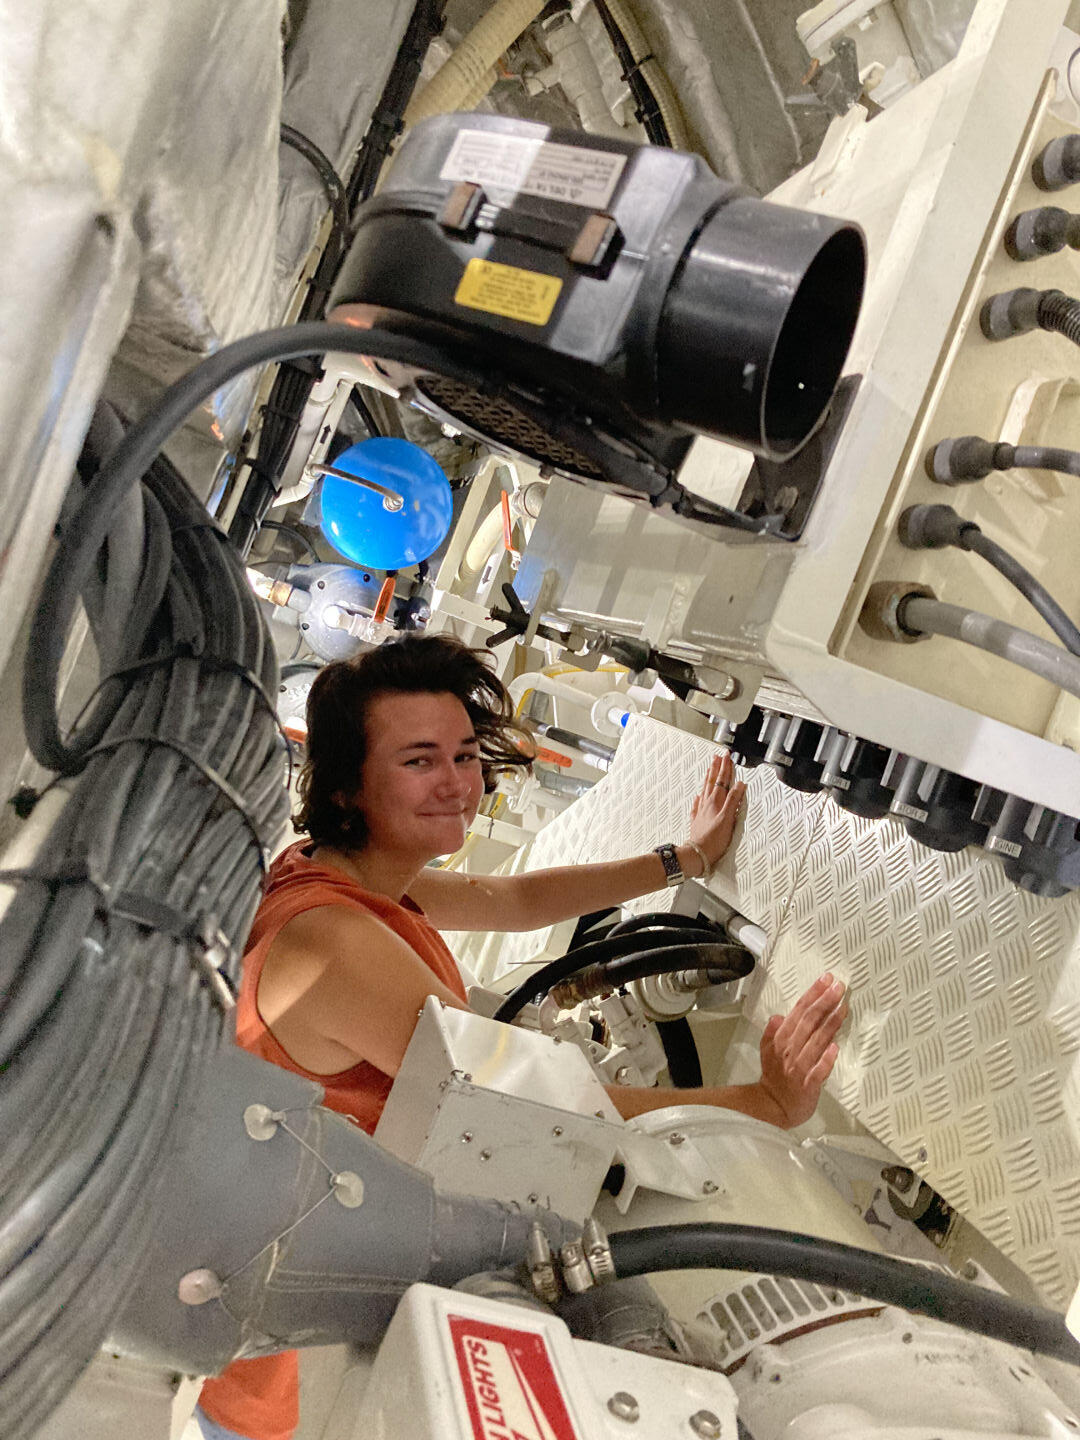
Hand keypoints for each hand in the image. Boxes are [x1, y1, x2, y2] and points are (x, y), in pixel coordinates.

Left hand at [689, 751, 746, 869]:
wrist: (697, 854)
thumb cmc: (714, 840)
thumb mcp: (728, 819)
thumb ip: (734, 801)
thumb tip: (740, 785)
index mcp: (716, 802)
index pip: (722, 780)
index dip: (726, 767)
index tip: (727, 756)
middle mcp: (707, 804)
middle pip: (712, 782)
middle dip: (716, 768)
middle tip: (718, 756)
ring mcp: (701, 811)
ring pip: (705, 790)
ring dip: (708, 778)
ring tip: (709, 768)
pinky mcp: (697, 820)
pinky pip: (697, 805)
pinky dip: (699, 798)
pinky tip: (698, 796)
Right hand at [754, 973, 846, 1128]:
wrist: (772, 1107)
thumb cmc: (774, 1076)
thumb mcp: (767, 1050)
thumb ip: (772, 1032)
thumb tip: (777, 1015)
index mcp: (781, 1038)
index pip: (798, 1011)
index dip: (813, 994)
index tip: (826, 980)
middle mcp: (790, 1049)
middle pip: (809, 1022)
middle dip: (824, 1002)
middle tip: (839, 987)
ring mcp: (800, 1067)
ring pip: (816, 1041)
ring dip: (830, 1024)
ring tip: (843, 1008)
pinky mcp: (809, 1084)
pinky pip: (818, 1070)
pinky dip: (826, 1059)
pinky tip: (835, 1047)